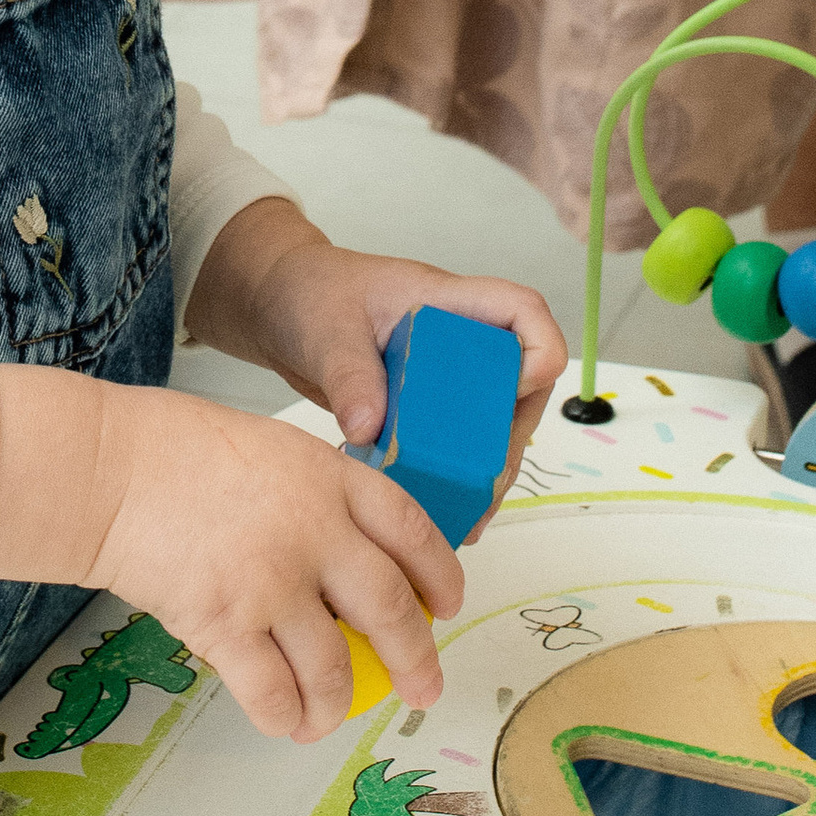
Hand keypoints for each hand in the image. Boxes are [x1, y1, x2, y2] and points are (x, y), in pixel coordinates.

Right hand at [0, 368, 462, 740]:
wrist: (107, 470)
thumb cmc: (171, 449)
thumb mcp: (271, 448)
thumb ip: (317, 496)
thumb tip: (347, 559)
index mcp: (331, 480)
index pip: (412, 532)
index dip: (440, 575)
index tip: (447, 606)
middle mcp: (316, 533)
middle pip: (391, 610)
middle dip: (417, 661)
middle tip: (423, 690)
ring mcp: (273, 583)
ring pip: (335, 668)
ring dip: (340, 704)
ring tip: (331, 718)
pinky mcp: (226, 625)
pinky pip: (273, 692)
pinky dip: (286, 717)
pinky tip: (285, 721)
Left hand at [184, 199, 568, 514]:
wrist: (281, 308)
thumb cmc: (309, 295)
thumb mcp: (325, 331)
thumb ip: (348, 375)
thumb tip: (369, 428)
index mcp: (448, 303)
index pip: (522, 312)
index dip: (534, 352)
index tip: (510, 392)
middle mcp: (461, 340)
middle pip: (520, 385)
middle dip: (507, 439)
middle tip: (480, 489)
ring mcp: (449, 376)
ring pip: (493, 424)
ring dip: (484, 471)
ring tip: (465, 519)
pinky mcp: (428, 408)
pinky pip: (457, 444)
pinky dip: (452, 478)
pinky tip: (439, 514)